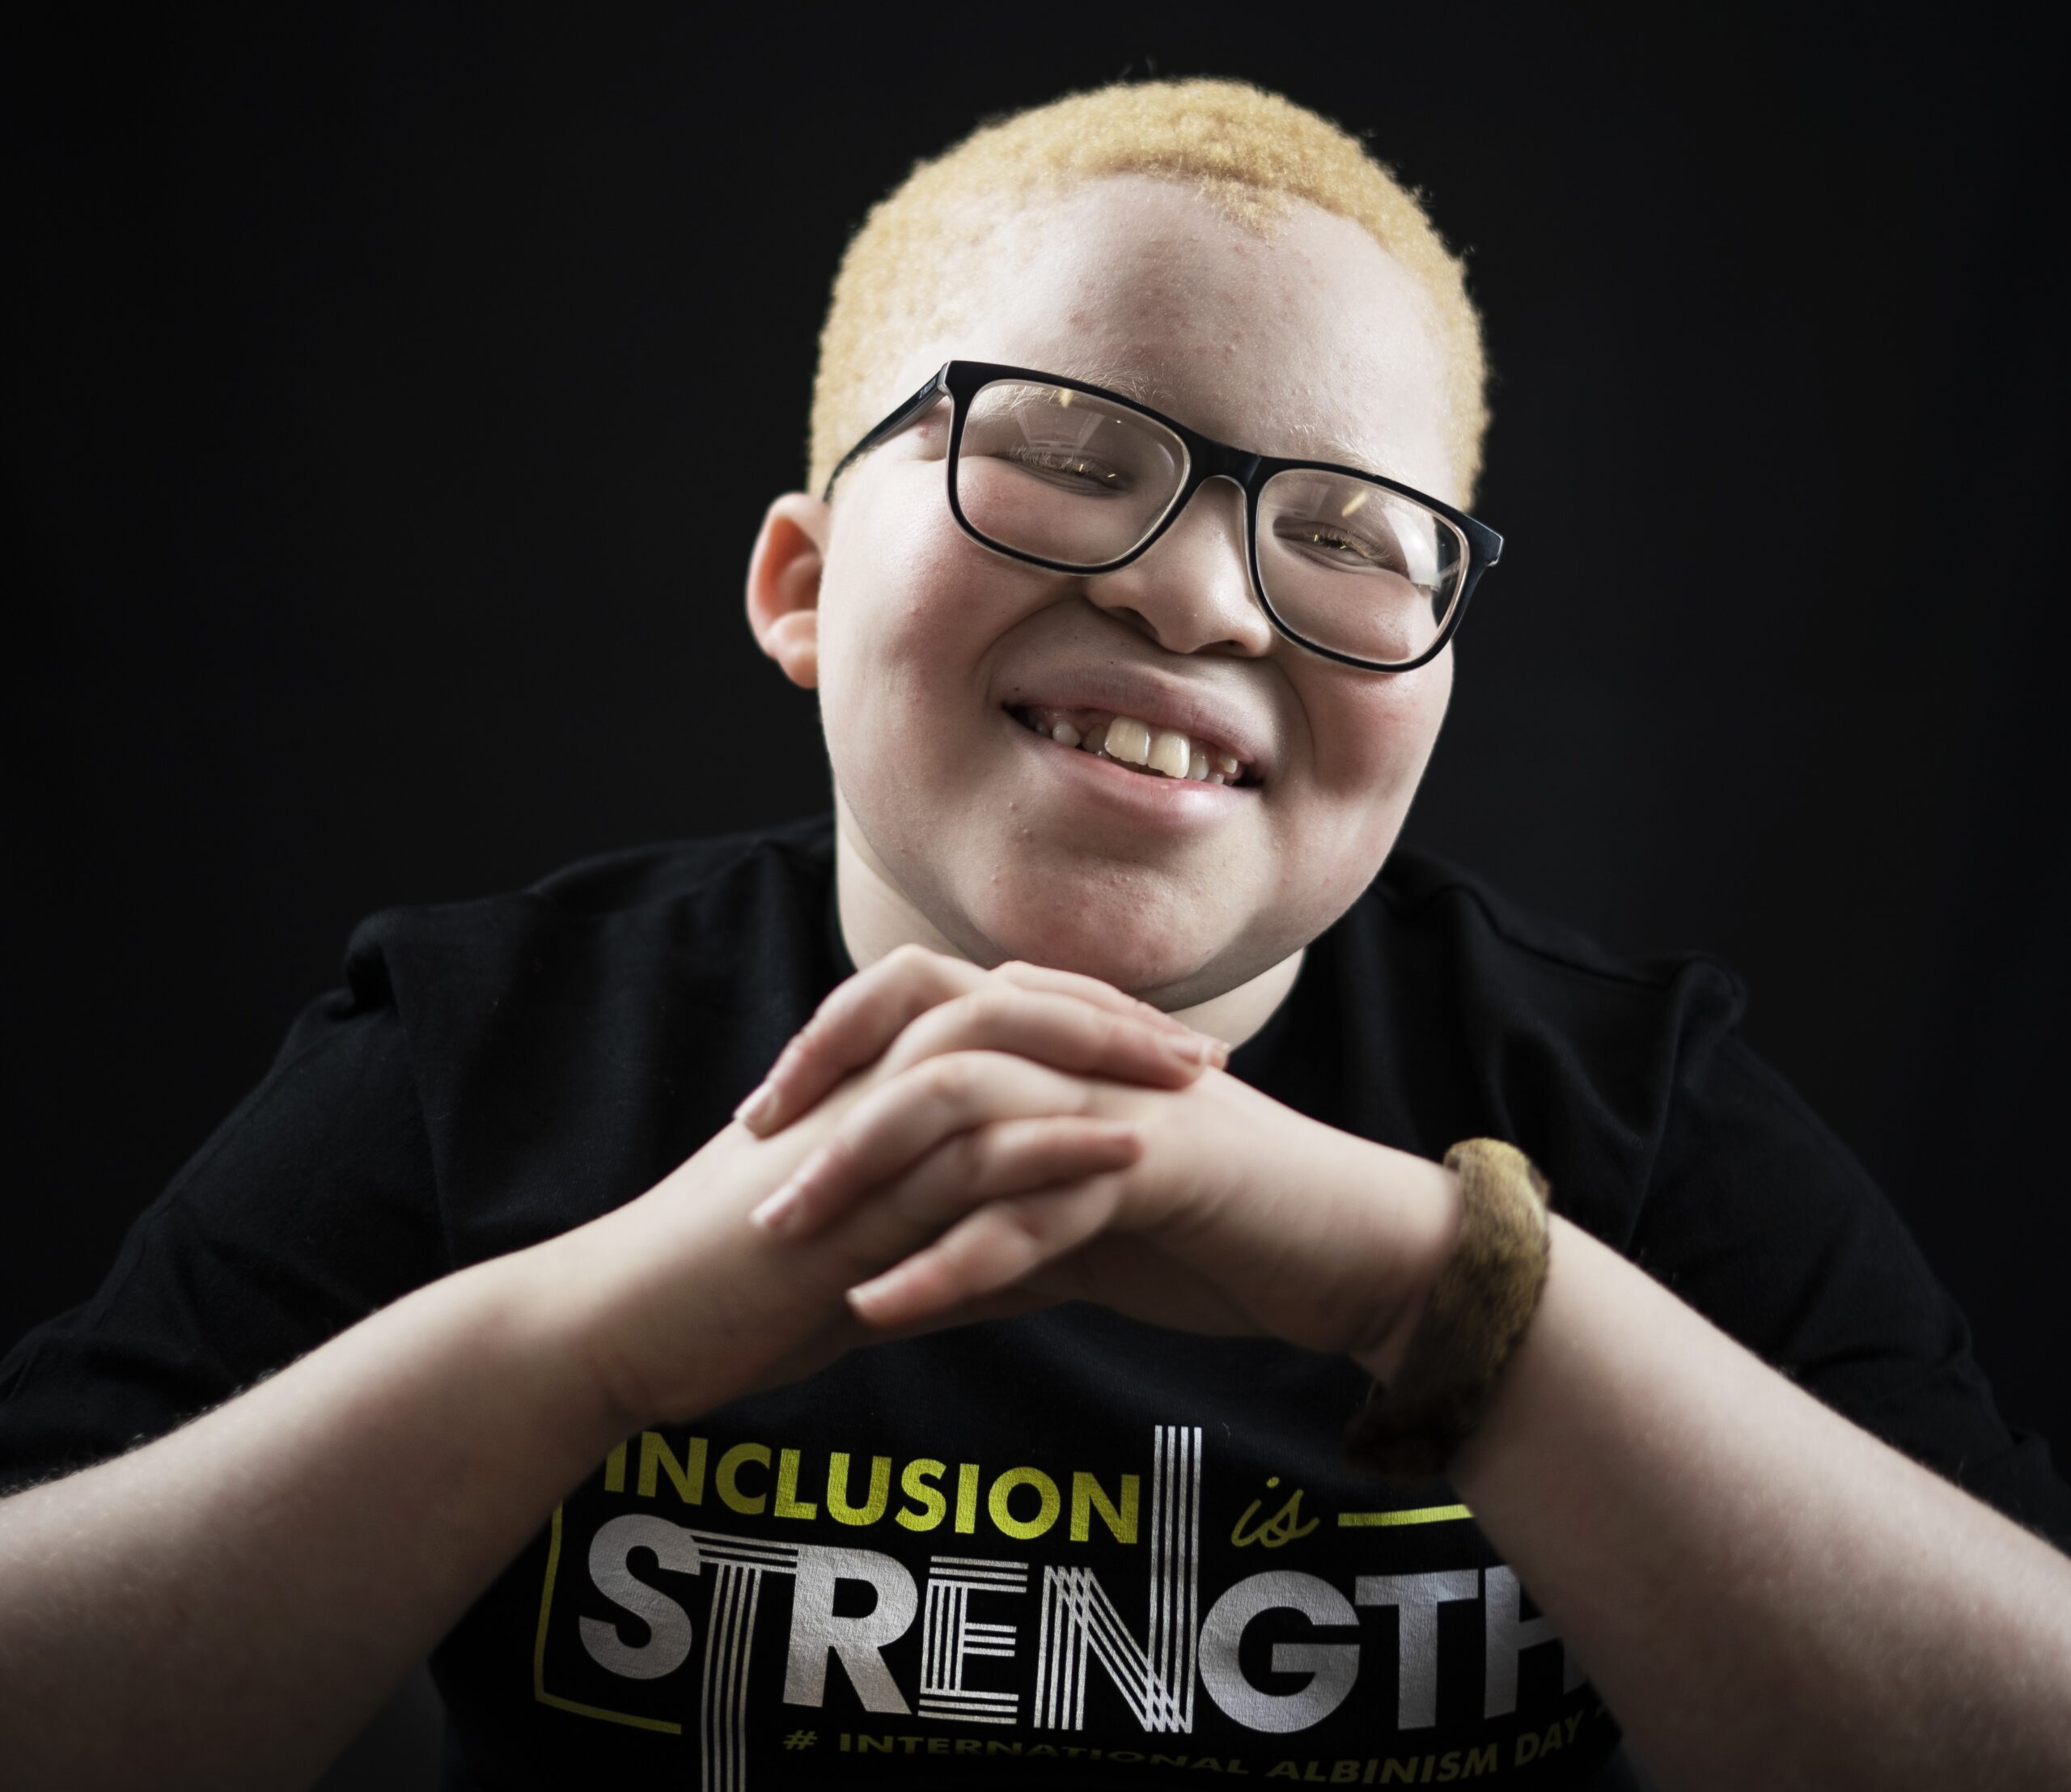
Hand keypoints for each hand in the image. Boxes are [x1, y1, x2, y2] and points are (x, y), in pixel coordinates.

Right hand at [552, 945, 1231, 1427]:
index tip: (1163, 1048)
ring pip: (993, 1055)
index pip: (985, 1015)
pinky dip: (1052, 1142)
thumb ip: (948, 1237)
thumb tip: (1054, 1259)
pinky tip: (1127, 1150)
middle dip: (1111, 1021)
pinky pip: (963, 1151)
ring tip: (1195, 1083)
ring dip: (1102, 1061)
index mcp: (858, 1081)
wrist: (621, 1329)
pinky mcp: (847, 1196)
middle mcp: (859, 1083)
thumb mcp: (859, 1253)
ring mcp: (851, 1130)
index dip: (1078, 1022)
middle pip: (1003, 1004)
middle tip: (1203, 1051)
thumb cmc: (728, 1295)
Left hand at [754, 1045, 1462, 1379]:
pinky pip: (1033, 1209)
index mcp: (1061, 1040)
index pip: (920, 1000)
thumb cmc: (1220, 1230)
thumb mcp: (1082, 1223)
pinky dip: (950, 1261)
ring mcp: (1119, 1099)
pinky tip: (883, 1311)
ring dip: (865, 1174)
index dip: (832, 1043)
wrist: (1357, 1252)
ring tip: (791, 1246)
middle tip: (750, 1183)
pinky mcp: (1160, 1166)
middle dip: (826, 1103)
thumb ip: (993, 1227)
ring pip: (964, 1107)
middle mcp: (1081, 1049)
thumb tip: (887, 1273)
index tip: (759, 1120)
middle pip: (923, 1035)